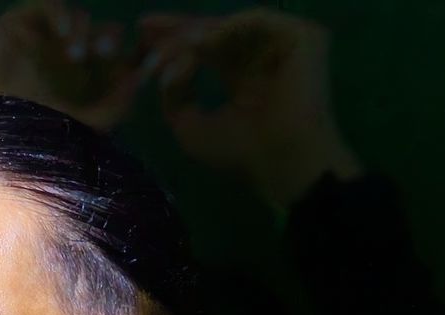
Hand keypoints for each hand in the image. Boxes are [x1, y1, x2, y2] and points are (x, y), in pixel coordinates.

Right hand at [0, 2, 142, 133]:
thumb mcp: (78, 127)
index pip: (115, 60)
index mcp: (80, 86)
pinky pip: (50, 5)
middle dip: (109, 40)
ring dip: (83, 31)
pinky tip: (62, 36)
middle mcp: (62, 62)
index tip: (139, 62)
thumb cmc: (22, 135)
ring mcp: (41, 42)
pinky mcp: (18, 25)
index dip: (131, 55)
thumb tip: (140, 77)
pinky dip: (62, 14)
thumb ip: (114, 107)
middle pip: (101, 35)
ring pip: (79, 19)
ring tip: (75, 55)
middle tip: (108, 51)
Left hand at [140, 8, 360, 210]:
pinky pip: (256, 21)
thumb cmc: (241, 153)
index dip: (174, 39)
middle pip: (215, 31)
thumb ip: (174, 96)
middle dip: (177, 29)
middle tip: (145, 28)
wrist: (282, 162)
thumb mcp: (191, 126)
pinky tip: (197, 43)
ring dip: (193, 34)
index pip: (206, 48)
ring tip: (164, 49)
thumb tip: (165, 67)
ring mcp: (283, 43)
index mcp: (243, 75)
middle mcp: (262, 55)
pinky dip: (224, 29)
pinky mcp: (302, 36)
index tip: (142, 33)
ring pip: (230, 26)